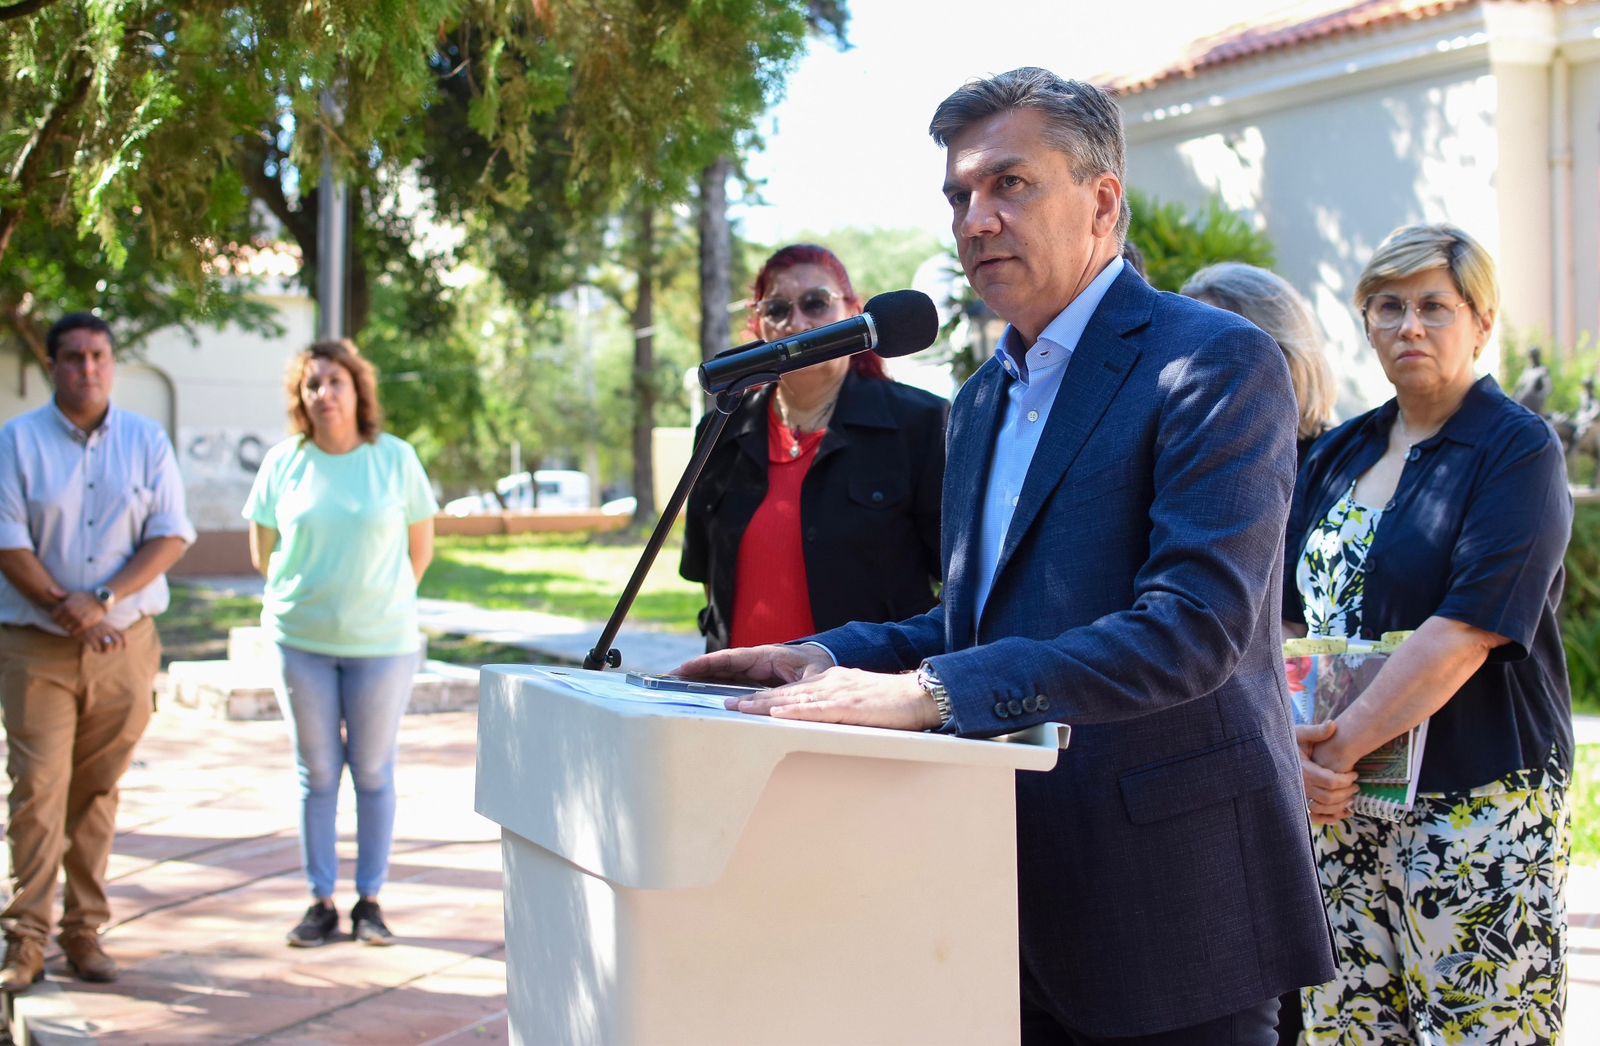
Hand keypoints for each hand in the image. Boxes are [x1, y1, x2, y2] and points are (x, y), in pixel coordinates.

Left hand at [51, 591, 106, 634]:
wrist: (102, 601)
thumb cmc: (86, 597)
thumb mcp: (73, 594)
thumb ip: (60, 594)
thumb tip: (49, 589)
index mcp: (66, 605)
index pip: (54, 616)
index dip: (56, 617)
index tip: (61, 617)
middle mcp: (70, 612)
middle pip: (59, 623)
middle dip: (62, 623)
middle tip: (67, 621)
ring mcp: (77, 618)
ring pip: (66, 628)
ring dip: (68, 627)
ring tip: (73, 624)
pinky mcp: (84, 624)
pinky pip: (74, 632)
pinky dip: (74, 631)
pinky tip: (77, 627)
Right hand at [81, 621, 124, 653]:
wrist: (77, 621)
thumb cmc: (90, 626)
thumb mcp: (101, 625)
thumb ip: (108, 631)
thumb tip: (113, 640)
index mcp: (110, 627)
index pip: (121, 635)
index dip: (125, 642)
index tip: (125, 648)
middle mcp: (106, 630)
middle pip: (117, 642)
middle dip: (115, 648)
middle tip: (109, 650)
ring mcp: (99, 634)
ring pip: (109, 646)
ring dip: (106, 651)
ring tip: (101, 651)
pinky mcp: (90, 638)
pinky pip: (98, 648)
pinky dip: (97, 650)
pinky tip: (94, 649)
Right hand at [673, 643, 833, 687]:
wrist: (829, 664)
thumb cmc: (819, 667)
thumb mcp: (805, 682)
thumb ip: (782, 694)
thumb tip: (755, 706)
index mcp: (765, 655)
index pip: (729, 659)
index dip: (705, 664)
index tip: (683, 669)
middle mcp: (755, 661)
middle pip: (719, 666)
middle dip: (694, 671)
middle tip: (668, 680)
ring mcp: (755, 670)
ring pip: (722, 674)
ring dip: (701, 679)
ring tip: (676, 686)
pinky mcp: (757, 680)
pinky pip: (732, 682)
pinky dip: (715, 686)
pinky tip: (700, 694)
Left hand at [727, 667, 940, 731]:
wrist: (920, 695)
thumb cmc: (891, 704)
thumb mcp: (856, 701)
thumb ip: (834, 708)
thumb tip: (813, 722)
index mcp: (830, 682)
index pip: (789, 690)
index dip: (762, 697)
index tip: (738, 703)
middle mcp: (829, 683)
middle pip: (784, 693)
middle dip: (753, 700)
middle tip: (725, 706)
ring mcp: (838, 693)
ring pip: (794, 700)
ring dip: (764, 705)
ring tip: (740, 710)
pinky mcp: (850, 706)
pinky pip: (816, 710)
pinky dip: (794, 712)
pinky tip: (777, 714)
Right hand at [1295, 721, 1358, 824]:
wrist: (1269, 754)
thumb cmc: (1286, 743)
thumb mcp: (1299, 734)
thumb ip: (1317, 732)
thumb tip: (1333, 725)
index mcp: (1302, 770)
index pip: (1331, 782)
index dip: (1346, 780)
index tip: (1354, 773)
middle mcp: (1299, 787)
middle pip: (1330, 798)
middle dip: (1347, 793)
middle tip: (1355, 786)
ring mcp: (1297, 798)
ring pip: (1324, 809)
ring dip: (1341, 806)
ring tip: (1350, 798)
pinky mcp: (1297, 805)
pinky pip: (1315, 817)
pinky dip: (1330, 819)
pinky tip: (1342, 814)